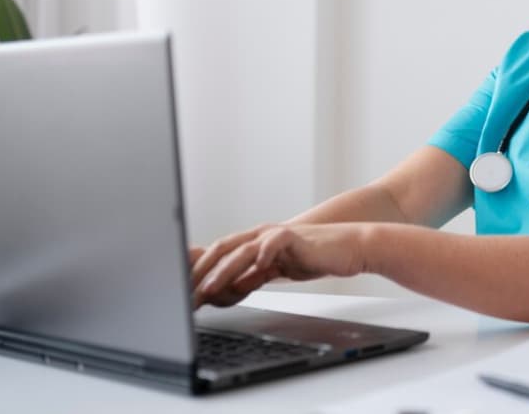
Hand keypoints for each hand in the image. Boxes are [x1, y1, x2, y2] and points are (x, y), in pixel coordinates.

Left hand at [190, 223, 368, 308]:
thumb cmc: (313, 258)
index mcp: (252, 243)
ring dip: (222, 270)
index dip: (196, 272)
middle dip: (199, 272)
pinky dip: (262, 253)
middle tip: (184, 294)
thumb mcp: (275, 271)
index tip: (180, 293)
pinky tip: (255, 265)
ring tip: (208, 287)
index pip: (217, 256)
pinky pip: (273, 243)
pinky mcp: (293, 237)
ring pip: (241, 249)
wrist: (348, 247)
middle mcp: (259, 236)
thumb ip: (251, 277)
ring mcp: (274, 235)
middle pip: (221, 250)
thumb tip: (226, 291)